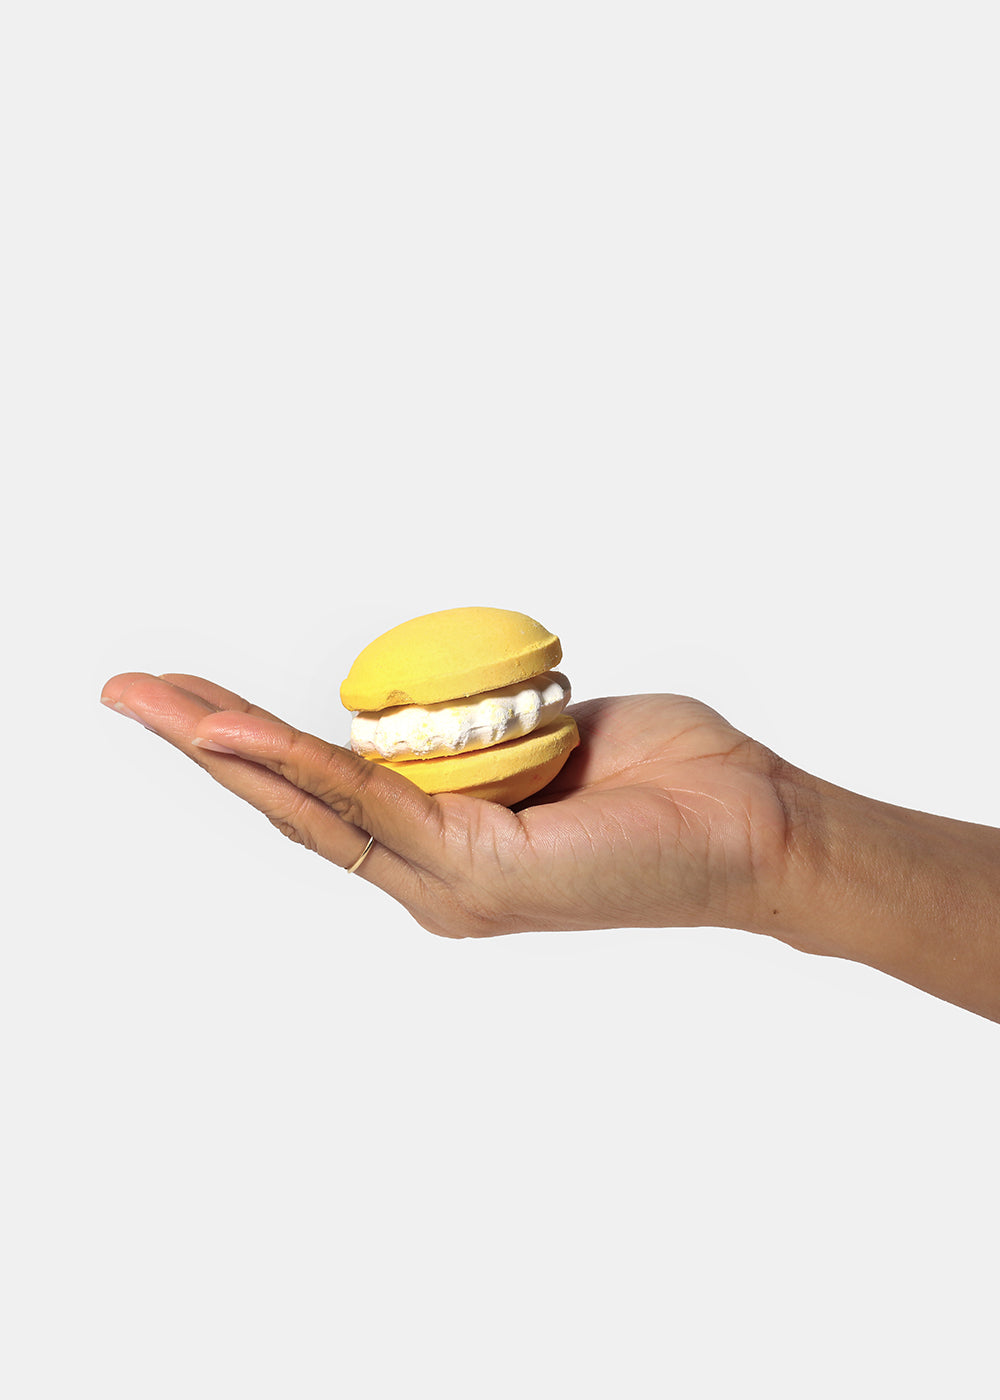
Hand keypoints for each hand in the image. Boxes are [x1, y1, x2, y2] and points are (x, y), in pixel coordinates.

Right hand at [100, 674, 792, 937]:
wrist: (754, 822)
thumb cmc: (667, 774)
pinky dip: (295, 764)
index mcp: (447, 848)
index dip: (253, 744)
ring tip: (149, 701)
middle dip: (205, 745)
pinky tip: (232, 734)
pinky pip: (369, 804)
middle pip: (295, 807)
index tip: (191, 696)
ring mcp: (449, 886)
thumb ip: (475, 733)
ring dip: (222, 749)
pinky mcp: (478, 876)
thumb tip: (437, 705)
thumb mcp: (545, 734)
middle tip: (126, 692)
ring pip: (312, 807)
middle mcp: (434, 880)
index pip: (327, 793)